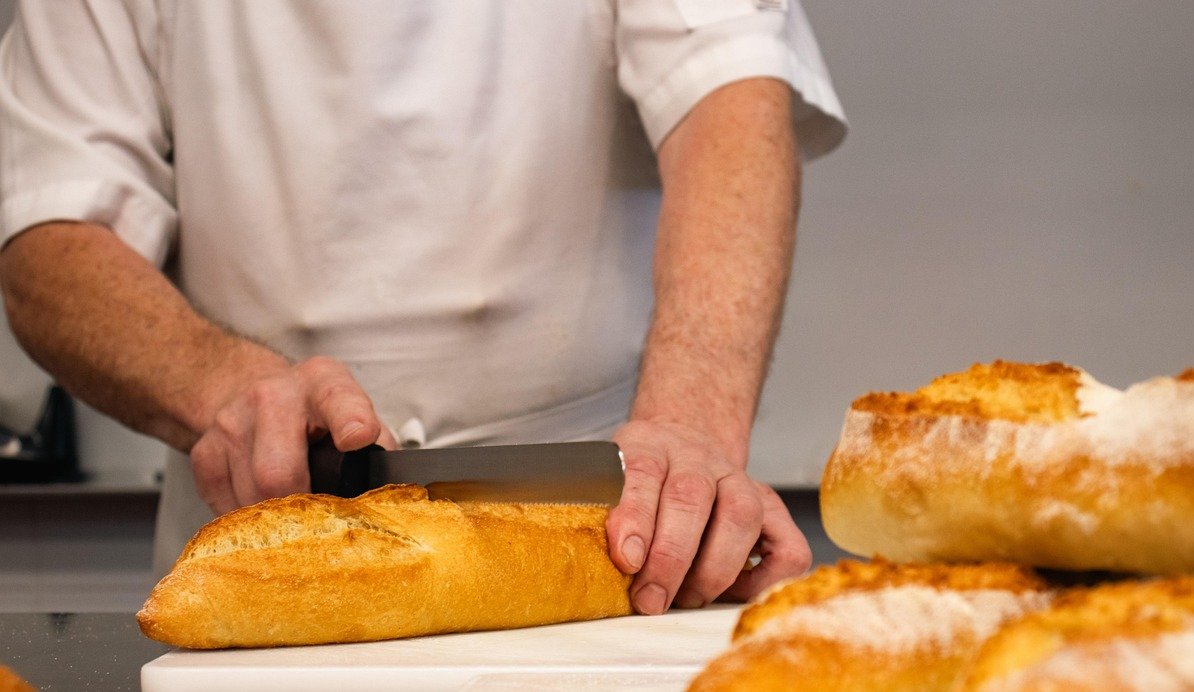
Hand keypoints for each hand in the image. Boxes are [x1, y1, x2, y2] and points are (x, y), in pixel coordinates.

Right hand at [189, 356, 396, 513]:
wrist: (259, 395)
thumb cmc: (320, 417)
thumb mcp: (355, 416)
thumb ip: (376, 449)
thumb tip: (388, 498)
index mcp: (324, 383)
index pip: (339, 400)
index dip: (350, 420)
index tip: (358, 438)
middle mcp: (273, 396)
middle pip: (279, 472)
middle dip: (302, 508)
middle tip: (321, 521)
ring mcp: (232, 422)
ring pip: (251, 496)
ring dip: (277, 519)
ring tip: (295, 514)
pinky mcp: (204, 451)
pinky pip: (225, 505)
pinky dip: (249, 519)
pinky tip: (265, 508)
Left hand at [605, 419, 811, 613]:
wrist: (681, 446)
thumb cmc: (640, 480)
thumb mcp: (608, 481)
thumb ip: (606, 514)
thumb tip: (605, 567)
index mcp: (650, 444)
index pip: (643, 471)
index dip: (635, 517)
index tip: (626, 560)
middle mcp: (698, 456)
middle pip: (691, 496)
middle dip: (670, 557)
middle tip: (650, 599)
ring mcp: (740, 480)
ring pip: (741, 515)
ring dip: (713, 569)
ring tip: (688, 598)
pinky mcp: (771, 508)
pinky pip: (787, 546)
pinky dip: (766, 578)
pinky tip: (732, 590)